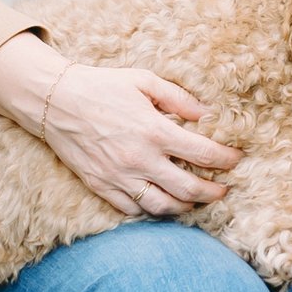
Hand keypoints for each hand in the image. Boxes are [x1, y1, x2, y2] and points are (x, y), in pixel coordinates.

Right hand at [37, 64, 240, 220]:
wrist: (55, 101)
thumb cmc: (102, 86)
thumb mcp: (144, 81)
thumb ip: (178, 98)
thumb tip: (207, 113)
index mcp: (154, 131)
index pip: (203, 154)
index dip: (226, 160)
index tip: (236, 159)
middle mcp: (139, 159)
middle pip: (188, 188)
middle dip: (212, 192)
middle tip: (223, 189)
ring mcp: (119, 177)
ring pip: (162, 206)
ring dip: (184, 207)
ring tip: (195, 201)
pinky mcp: (101, 186)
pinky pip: (133, 209)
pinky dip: (151, 210)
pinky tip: (162, 203)